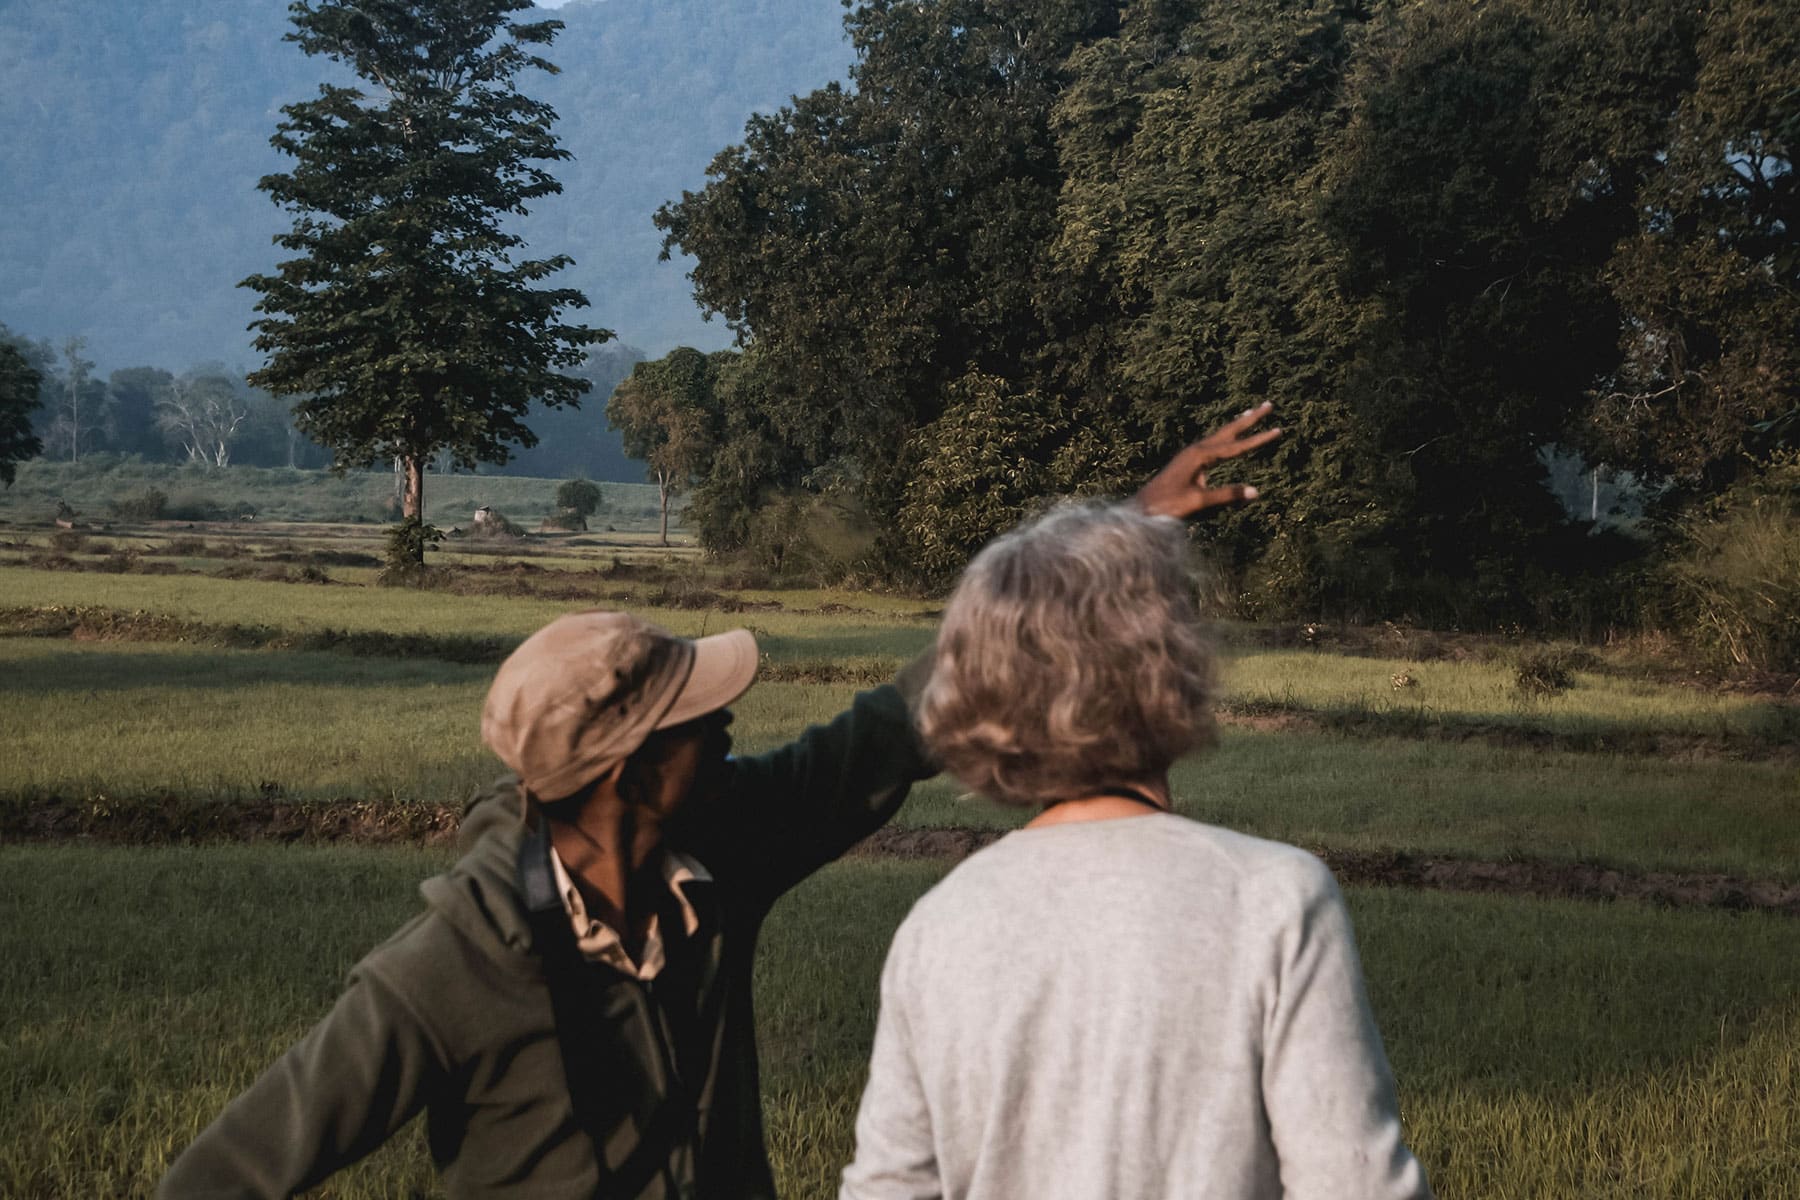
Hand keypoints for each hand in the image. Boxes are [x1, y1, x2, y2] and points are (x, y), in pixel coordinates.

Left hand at [1134, 402, 1280, 519]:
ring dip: (1238, 424)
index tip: (1278, 430)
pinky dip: (1225, 437)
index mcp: (1200, 455)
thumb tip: (1256, 492)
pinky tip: (1227, 438)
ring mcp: (1190, 454)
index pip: (1237, 446)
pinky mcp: (1187, 461)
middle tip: (1269, 404)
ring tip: (1252, 413)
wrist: (1143, 507)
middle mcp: (1196, 449)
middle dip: (1250, 418)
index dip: (1259, 439)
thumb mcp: (1199, 501)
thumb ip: (1227, 495)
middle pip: (1229, 430)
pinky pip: (1212, 444)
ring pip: (1220, 435)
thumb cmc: (1168, 505)